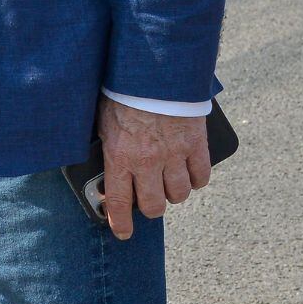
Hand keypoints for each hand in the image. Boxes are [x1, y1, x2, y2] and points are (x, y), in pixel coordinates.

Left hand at [96, 95, 211, 240]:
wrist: (153, 70)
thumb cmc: (121, 91)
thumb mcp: (101, 120)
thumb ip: (106, 145)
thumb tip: (101, 165)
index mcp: (119, 156)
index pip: (119, 202)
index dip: (120, 222)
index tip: (122, 233)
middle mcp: (147, 162)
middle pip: (154, 205)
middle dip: (150, 208)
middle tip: (148, 200)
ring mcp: (174, 155)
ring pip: (179, 194)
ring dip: (173, 194)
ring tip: (167, 184)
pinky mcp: (196, 145)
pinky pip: (201, 176)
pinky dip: (196, 179)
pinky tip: (189, 174)